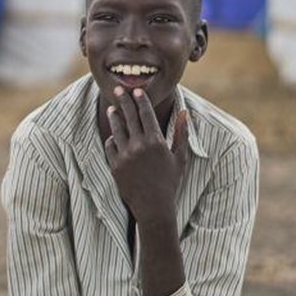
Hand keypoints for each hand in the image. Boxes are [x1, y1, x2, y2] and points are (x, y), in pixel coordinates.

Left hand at [105, 88, 189, 222]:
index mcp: (156, 141)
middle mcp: (138, 145)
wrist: (154, 206)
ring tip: (112, 108)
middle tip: (118, 90)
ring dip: (114, 117)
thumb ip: (181, 133)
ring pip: (116, 129)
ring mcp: (124, 155)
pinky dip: (112, 139)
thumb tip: (186, 113)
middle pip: (129, 117)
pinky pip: (110, 146)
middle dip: (124, 101)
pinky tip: (113, 135)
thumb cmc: (170, 182)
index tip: (136, 90)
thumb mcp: (180, 157)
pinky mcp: (114, 165)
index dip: (140, 100)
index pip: (146, 114)